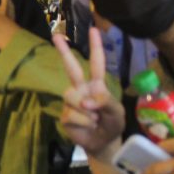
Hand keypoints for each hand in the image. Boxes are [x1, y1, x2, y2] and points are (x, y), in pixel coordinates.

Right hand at [53, 27, 124, 158]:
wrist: (103, 143)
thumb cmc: (112, 124)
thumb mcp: (117, 112)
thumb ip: (105, 102)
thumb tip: (85, 101)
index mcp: (96, 85)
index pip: (96, 63)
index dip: (96, 47)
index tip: (93, 30)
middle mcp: (81, 89)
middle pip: (71, 68)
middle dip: (64, 52)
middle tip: (56, 36)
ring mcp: (72, 102)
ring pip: (72, 96)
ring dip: (87, 111)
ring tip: (94, 120)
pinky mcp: (65, 115)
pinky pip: (73, 114)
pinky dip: (84, 123)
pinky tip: (87, 127)